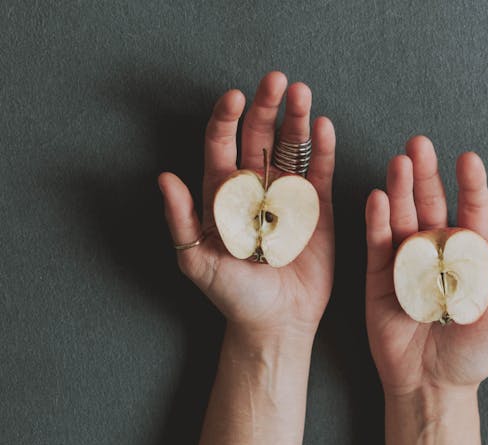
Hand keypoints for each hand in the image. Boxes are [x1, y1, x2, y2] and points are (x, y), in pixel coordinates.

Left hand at [159, 71, 335, 342]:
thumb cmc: (233, 296)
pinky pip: (318, 173)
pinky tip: (322, 126)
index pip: (222, 145)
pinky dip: (322, 149)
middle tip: (276, 80)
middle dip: (266, 106)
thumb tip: (164, 177)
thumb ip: (182, 219)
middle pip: (258, 137)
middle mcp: (254, 190)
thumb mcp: (197, 260)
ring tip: (301, 94)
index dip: (227, 118)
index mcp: (222, 196)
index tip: (235, 97)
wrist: (275, 322)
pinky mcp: (316, 211)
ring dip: (295, 119)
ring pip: (290, 148)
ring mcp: (286, 197)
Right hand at [365, 135, 487, 395]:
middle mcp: (436, 254)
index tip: (468, 159)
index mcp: (470, 258)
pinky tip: (379, 198)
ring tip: (399, 162)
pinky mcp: (380, 280)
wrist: (433, 385)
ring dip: (400, 190)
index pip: (471, 211)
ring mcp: (406, 264)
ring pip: (402, 218)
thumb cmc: (474, 358)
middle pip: (431, 205)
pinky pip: (378, 246)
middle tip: (419, 145)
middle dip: (426, 175)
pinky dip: (377, 222)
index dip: (470, 185)